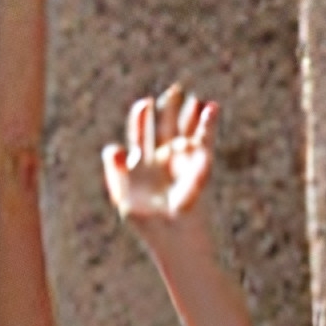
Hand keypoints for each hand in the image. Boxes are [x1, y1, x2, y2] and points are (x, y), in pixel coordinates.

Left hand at [103, 84, 219, 236]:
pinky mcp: (199, 166)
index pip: (141, 135)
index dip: (142, 119)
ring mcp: (182, 162)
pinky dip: (208, 125)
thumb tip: (114, 148)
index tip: (144, 104)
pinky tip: (211, 108)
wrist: (172, 236)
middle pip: (166, 128)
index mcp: (140, 164)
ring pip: (187, 132)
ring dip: (190, 115)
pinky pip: (205, 141)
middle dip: (170, 109)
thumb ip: (117, 170)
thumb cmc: (145, 221)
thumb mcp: (123, 197)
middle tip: (175, 89)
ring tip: (194, 97)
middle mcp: (162, 160)